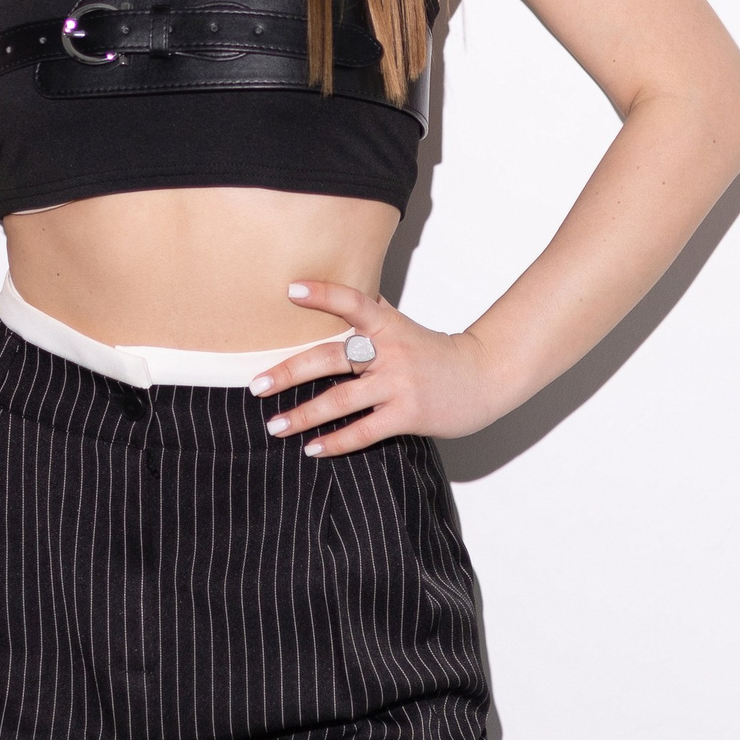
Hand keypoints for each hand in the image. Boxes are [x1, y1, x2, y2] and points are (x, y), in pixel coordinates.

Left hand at [248, 280, 507, 456]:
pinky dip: (335, 442)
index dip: (322, 294)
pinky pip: (363, 431)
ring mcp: (398, 384)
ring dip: (303, 415)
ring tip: (274, 426)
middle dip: (289, 371)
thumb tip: (340, 293)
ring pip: (340, 400)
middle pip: (330, 357)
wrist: (484, 376)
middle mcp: (389, 351)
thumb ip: (372, 314)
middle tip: (256, 384)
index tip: (289, 290)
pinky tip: (312, 448)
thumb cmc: (436, 352)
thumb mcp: (403, 326)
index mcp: (387, 324)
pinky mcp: (407, 414)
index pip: (352, 301)